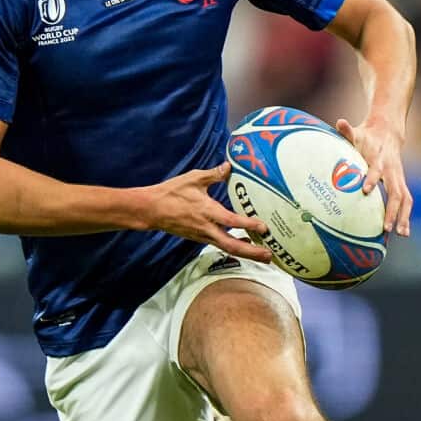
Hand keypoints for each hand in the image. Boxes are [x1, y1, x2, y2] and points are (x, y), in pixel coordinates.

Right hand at [139, 163, 272, 262]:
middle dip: (252, 252)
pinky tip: (246, 244)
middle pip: (232, 245)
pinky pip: (221, 245)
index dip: (248, 225)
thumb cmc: (171, 192)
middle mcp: (206, 228)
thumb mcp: (193, 179)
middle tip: (269, 255)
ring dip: (246, 252)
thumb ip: (213, 174)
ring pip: (227, 248)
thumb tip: (229, 166)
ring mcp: (203, 235)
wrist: (151, 210)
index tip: (264, 227)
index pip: (231, 221)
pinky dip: (235, 247)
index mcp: (206, 211)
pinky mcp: (200, 238)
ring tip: (264, 255)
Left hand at [333, 115, 412, 236]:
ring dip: (404, 217)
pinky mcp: (400, 184)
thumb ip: (348, 131)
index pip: (376, 170)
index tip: (365, 191)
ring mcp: (398, 178)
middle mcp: (392, 171)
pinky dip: (406, 217)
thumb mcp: (357, 133)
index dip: (372, 179)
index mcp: (380, 159)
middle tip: (386, 227)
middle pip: (395, 192)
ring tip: (402, 234)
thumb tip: (339, 122)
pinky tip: (403, 233)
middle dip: (391, 210)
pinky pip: (406, 202)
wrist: (388, 132)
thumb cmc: (366, 136)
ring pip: (405, 199)